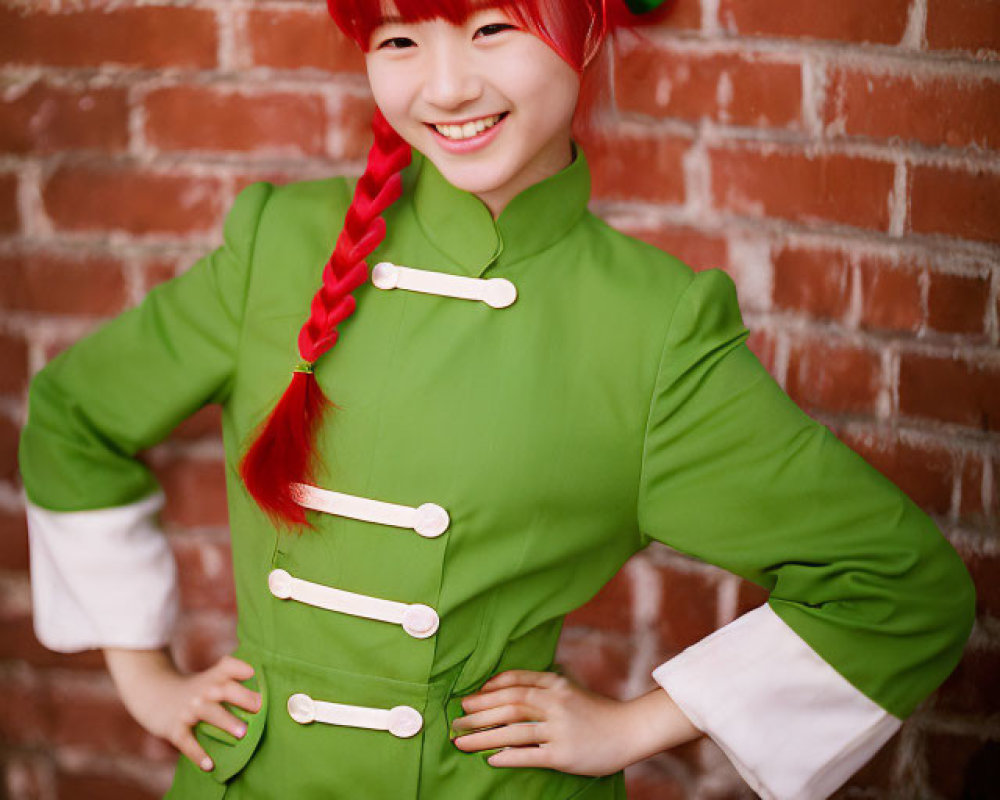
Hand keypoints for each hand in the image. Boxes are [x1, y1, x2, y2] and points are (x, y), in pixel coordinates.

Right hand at [108, 651, 261, 772]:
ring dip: (226, 721)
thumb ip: (233, 681)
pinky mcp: (175, 728)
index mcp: (213, 678)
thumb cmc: (194, 689)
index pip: (227, 666)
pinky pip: (187, 742)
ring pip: (208, 713)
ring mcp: (188, 709)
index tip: (251, 673)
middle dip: (241, 697)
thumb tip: (264, 693)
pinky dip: (197, 754)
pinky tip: (209, 765)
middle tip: (258, 707)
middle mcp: (202, 691)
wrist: (153, 693)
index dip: (239, 667)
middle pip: (223, 689)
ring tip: (242, 733)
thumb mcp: (210, 678)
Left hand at [451, 669, 700, 775]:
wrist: (628, 730)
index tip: (468, 699)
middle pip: (508, 705)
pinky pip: (529, 754)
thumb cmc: (593, 711)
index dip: (488, 690)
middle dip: (477, 714)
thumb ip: (540, 686)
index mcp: (554, 685)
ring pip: (513, 730)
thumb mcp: (568, 690)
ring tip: (461, 741)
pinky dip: (508, 755)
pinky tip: (490, 759)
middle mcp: (555, 703)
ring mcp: (559, 728)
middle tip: (455, 721)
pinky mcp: (563, 753)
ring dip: (483, 736)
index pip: (514, 683)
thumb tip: (500, 690)